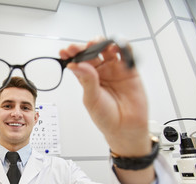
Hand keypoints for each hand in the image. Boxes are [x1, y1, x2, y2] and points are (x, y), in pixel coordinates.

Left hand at [59, 38, 149, 156]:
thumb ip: (87, 81)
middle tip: (79, 47)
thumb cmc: (106, 117)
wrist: (126, 128)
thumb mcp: (91, 99)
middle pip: (92, 52)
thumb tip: (76, 65)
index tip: (66, 51)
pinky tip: (117, 46)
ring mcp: (115, 69)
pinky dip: (123, 46)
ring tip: (96, 44)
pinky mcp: (130, 70)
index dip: (72, 54)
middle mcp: (100, 71)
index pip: (78, 61)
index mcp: (87, 78)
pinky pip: (127, 54)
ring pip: (108, 49)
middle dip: (84, 46)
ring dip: (102, 43)